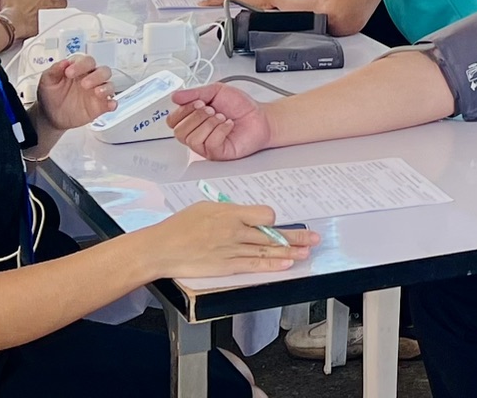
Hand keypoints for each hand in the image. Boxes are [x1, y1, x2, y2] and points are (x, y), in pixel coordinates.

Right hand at [1, 0, 90, 25]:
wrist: (9, 24)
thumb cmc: (11, 9)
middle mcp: (48, 4)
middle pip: (63, 2)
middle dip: (59, 2)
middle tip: (50, 3)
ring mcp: (48, 16)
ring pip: (58, 12)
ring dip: (54, 11)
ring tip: (42, 13)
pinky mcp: (44, 26)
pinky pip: (49, 23)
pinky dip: (44, 22)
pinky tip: (34, 23)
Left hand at [35, 55, 115, 129]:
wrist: (50, 115)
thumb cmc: (51, 95)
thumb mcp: (47, 81)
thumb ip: (54, 70)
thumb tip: (64, 62)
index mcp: (79, 68)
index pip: (86, 61)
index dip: (80, 65)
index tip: (69, 72)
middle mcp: (91, 78)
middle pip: (103, 70)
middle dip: (96, 76)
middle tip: (84, 84)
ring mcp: (97, 91)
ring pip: (109, 84)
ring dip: (105, 88)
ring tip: (96, 92)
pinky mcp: (100, 106)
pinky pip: (111, 102)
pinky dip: (112, 103)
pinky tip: (109, 105)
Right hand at [147, 200, 313, 278]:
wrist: (162, 248)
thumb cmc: (179, 226)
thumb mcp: (205, 208)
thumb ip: (228, 212)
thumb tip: (244, 215)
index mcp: (229, 213)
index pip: (264, 214)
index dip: (272, 219)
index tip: (275, 221)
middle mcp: (235, 231)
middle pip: (271, 234)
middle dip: (296, 236)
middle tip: (314, 238)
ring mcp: (232, 250)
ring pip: (267, 251)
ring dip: (290, 252)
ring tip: (307, 252)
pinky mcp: (227, 266)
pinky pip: (255, 265)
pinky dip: (272, 265)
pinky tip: (287, 264)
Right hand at [168, 82, 270, 158]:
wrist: (260, 117)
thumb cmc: (240, 106)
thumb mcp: (216, 91)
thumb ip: (195, 92)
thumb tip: (175, 96)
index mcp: (193, 119)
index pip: (172, 121)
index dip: (183, 110)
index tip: (198, 101)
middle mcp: (197, 133)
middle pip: (179, 132)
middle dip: (196, 116)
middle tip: (211, 109)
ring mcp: (206, 145)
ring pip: (192, 139)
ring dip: (209, 124)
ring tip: (221, 117)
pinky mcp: (218, 153)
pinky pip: (210, 144)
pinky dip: (220, 131)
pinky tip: (228, 125)